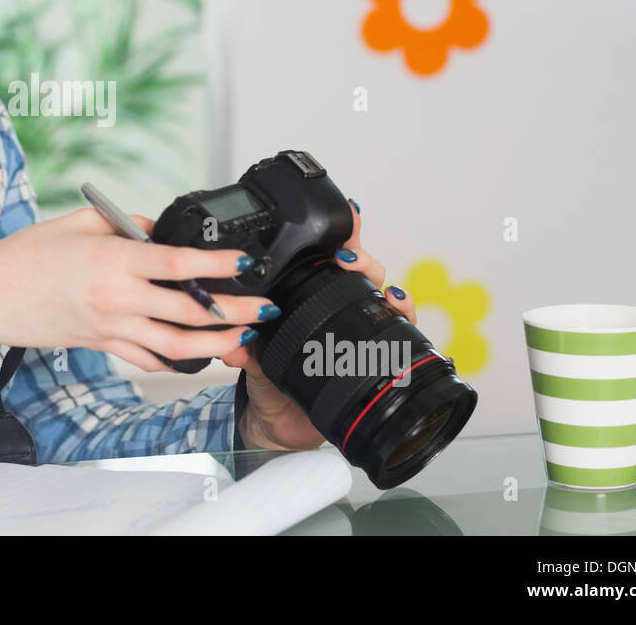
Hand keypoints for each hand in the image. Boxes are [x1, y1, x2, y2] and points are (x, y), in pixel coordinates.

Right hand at [0, 207, 277, 368]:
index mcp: (113, 259)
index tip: (246, 262)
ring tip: (245, 339)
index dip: (218, 263)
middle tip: (264, 308)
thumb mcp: (80, 222)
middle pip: (189, 310)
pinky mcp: (103, 345)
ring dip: (217, 344)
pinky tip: (201, 355)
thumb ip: (128, 224)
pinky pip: (149, 357)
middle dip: (234, 312)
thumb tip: (160, 230)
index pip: (178, 262)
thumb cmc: (28, 255)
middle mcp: (116, 297)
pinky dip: (178, 359)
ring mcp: (111, 327)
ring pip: (176, 344)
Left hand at [217, 198, 418, 450]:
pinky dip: (402, 311)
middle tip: (346, 254)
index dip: (340, 232)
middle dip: (358, 252)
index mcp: (306, 297)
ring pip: (381, 289)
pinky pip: (397, 327)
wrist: (281, 423)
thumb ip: (244, 349)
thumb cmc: (268, 380)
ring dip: (379, 277)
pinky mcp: (375, 352)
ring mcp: (357, 326)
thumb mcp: (252, 360)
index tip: (347, 212)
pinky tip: (396, 302)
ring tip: (368, 276)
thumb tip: (233, 343)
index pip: (326, 256)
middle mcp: (335, 306)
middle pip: (359, 267)